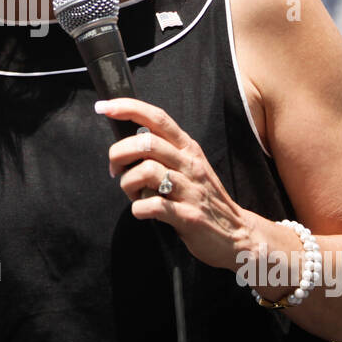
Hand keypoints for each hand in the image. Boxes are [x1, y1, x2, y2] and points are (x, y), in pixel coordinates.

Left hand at [97, 97, 260, 271]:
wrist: (237, 234)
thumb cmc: (204, 199)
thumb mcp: (189, 167)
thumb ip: (164, 153)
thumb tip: (128, 143)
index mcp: (188, 148)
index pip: (157, 118)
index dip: (128, 108)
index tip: (105, 107)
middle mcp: (189, 164)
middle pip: (146, 142)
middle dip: (119, 153)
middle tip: (115, 170)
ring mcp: (190, 190)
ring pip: (146, 171)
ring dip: (128, 184)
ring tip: (133, 194)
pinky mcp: (188, 216)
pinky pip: (152, 206)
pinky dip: (138, 209)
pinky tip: (142, 211)